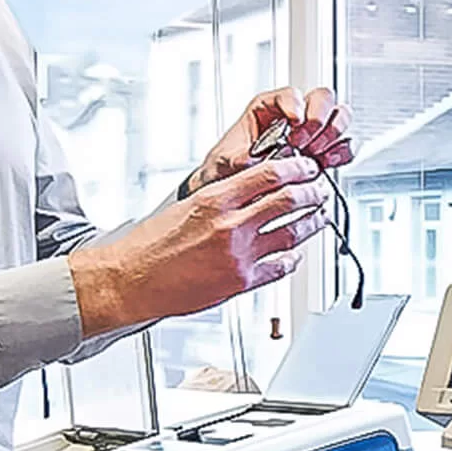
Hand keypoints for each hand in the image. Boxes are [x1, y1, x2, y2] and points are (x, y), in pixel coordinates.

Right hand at [69, 156, 330, 336]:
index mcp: (215, 200)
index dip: (296, 168)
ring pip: (294, 233)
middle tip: (319, 190)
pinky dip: (293, 258)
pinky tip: (295, 254)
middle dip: (313, 192)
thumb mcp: (186, 207)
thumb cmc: (150, 246)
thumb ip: (222, 198)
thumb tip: (252, 188)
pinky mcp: (241, 282)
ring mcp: (239, 255)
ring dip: (313, 223)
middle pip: (289, 200)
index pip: (269, 173)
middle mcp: (230, 226)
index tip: (306, 167)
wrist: (132, 280)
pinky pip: (281, 267)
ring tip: (319, 218)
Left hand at [181, 87, 353, 196]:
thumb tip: (249, 159)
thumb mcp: (225, 161)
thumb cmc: (228, 168)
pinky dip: (343, 152)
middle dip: (318, 118)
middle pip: (322, 98)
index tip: (295, 121)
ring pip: (340, 115)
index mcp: (268, 108)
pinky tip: (328, 162)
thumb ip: (238, 157)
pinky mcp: (323, 153)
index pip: (290, 94)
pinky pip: (345, 144)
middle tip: (305, 141)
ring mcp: (312, 133)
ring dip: (333, 134)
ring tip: (315, 153)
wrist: (235, 190)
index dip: (296, 104)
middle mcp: (294, 115)